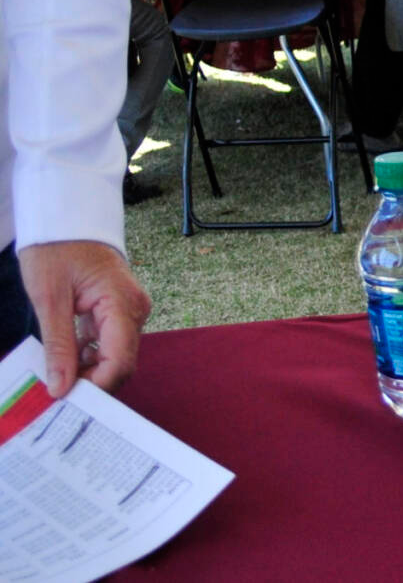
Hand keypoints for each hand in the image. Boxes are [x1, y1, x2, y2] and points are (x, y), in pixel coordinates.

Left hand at [18, 240, 150, 396]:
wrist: (66, 220)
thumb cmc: (57, 250)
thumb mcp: (49, 299)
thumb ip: (58, 346)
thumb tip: (60, 386)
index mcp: (122, 303)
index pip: (119, 360)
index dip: (96, 386)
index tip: (66, 401)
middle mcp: (134, 309)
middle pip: (121, 362)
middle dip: (92, 383)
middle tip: (57, 395)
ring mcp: (129, 310)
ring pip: (116, 356)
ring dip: (89, 372)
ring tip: (56, 378)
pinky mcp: (119, 311)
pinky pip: (110, 343)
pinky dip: (89, 358)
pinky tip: (66, 360)